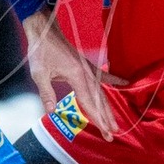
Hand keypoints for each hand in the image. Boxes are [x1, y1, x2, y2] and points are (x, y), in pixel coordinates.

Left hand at [22, 9, 116, 137]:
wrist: (44, 28)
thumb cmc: (40, 49)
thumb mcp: (39, 72)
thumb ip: (46, 93)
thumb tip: (52, 112)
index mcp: (76, 75)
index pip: (89, 102)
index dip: (97, 119)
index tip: (105, 131)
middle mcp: (86, 72)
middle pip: (99, 99)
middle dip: (106, 118)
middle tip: (113, 134)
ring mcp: (88, 67)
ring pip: (102, 90)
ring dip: (109, 107)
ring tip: (115, 122)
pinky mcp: (86, 64)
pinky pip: (103, 74)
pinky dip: (114, 79)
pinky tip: (124, 83)